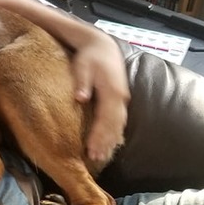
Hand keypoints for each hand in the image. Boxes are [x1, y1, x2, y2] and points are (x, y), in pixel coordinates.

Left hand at [71, 31, 129, 162]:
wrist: (103, 46)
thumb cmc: (90, 57)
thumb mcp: (82, 66)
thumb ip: (81, 82)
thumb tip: (80, 98)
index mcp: (112, 91)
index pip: (105, 118)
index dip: (98, 135)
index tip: (90, 148)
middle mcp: (121, 98)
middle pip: (114, 125)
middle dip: (105, 142)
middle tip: (96, 158)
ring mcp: (123, 99)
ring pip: (119, 124)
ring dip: (111, 141)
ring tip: (102, 156)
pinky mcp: (121, 99)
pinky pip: (120, 120)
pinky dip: (115, 133)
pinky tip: (110, 144)